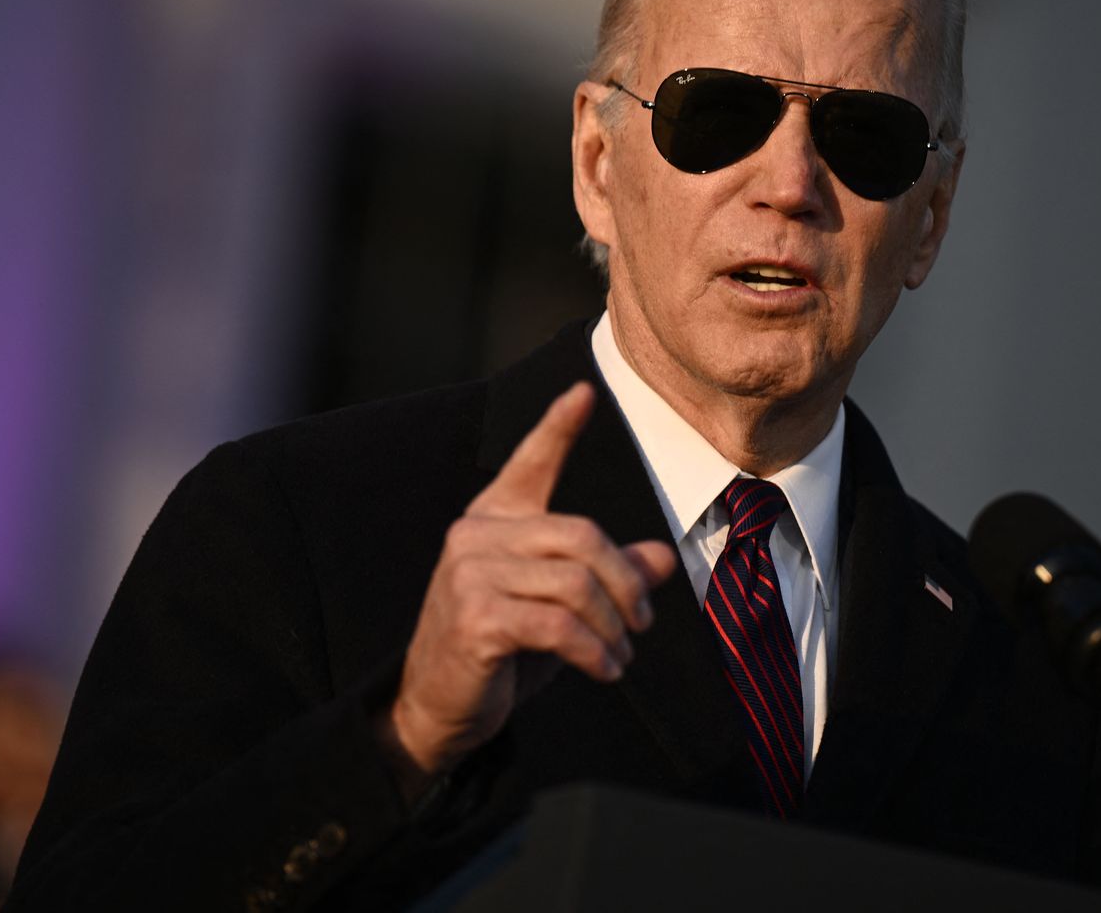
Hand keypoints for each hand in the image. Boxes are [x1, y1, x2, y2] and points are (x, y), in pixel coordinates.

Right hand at [377, 382, 678, 797]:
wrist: (437, 707)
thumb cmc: (500, 651)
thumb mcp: (558, 607)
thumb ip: (606, 575)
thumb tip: (662, 558)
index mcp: (493, 519)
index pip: (529, 464)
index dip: (557, 428)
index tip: (583, 393)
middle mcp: (475, 535)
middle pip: (581, 536)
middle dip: (625, 582)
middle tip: (642, 623)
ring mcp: (470, 575)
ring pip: (576, 583)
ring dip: (613, 626)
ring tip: (621, 654)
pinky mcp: (475, 618)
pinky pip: (560, 625)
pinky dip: (595, 651)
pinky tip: (605, 669)